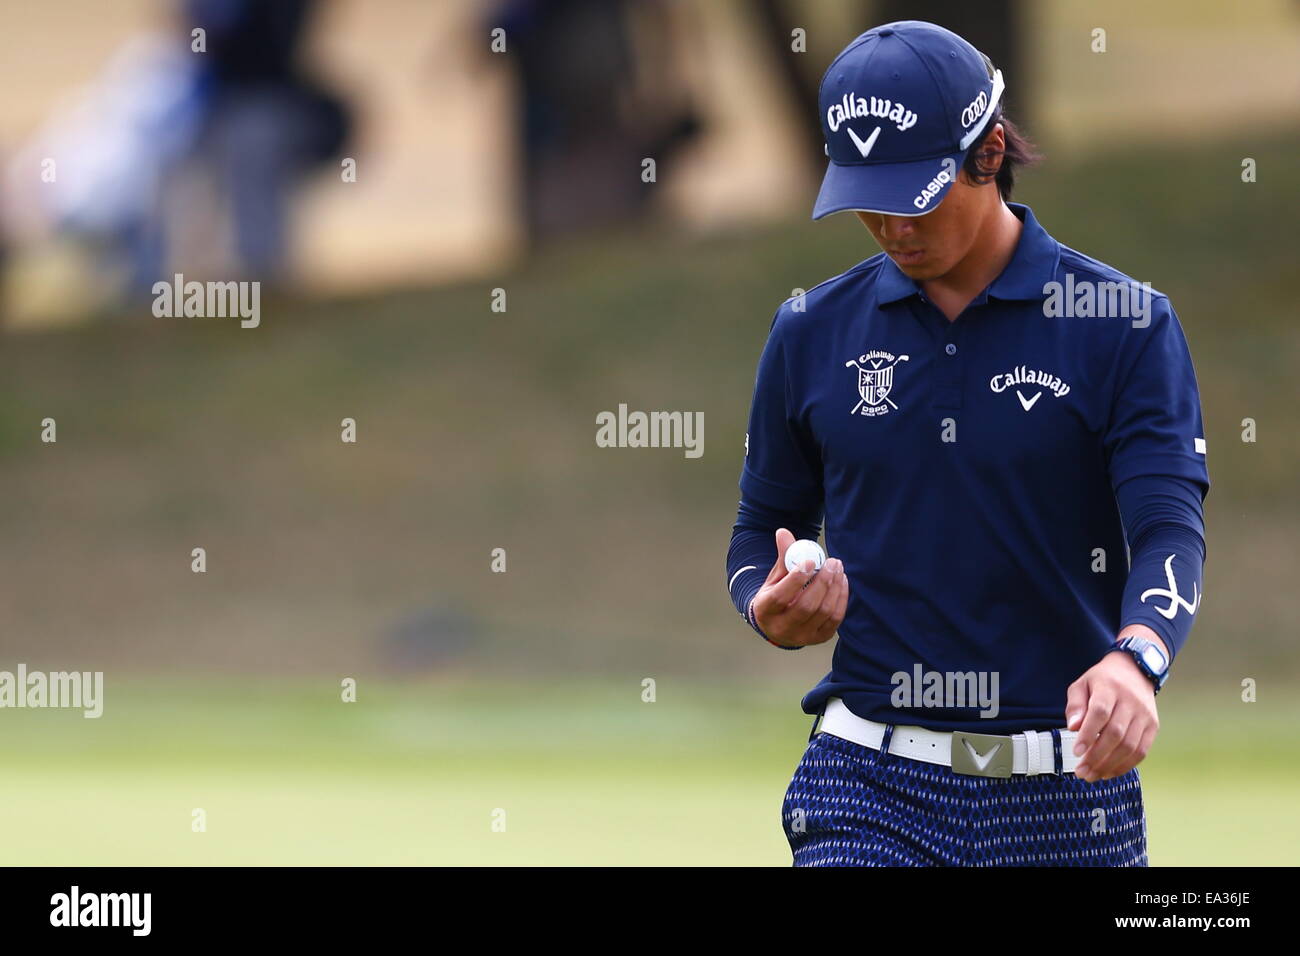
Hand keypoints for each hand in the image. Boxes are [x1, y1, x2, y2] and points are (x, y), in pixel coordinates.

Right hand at [750, 528, 847, 647]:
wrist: (778, 623)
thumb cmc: (776, 594)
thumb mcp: (775, 577)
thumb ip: (783, 556)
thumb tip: (783, 532)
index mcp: (765, 610)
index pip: (781, 597)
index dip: (796, 580)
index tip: (811, 561)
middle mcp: (782, 628)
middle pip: (806, 607)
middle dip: (822, 583)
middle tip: (832, 562)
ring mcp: (802, 636)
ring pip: (823, 612)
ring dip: (834, 588)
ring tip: (838, 568)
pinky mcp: (819, 638)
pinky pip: (835, 619)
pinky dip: (841, 599)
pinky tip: (841, 581)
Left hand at [1065, 632, 1164, 781]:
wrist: (1135, 671)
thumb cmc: (1102, 681)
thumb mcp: (1082, 684)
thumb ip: (1075, 705)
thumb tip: (1073, 727)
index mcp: (1109, 688)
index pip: (1100, 713)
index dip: (1088, 734)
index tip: (1076, 752)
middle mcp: (1130, 702)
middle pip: (1115, 733)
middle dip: (1097, 756)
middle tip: (1081, 771)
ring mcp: (1145, 715)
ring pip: (1130, 746)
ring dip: (1110, 765)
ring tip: (1092, 775)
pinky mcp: (1153, 726)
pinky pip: (1142, 751)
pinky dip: (1126, 765)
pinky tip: (1109, 772)